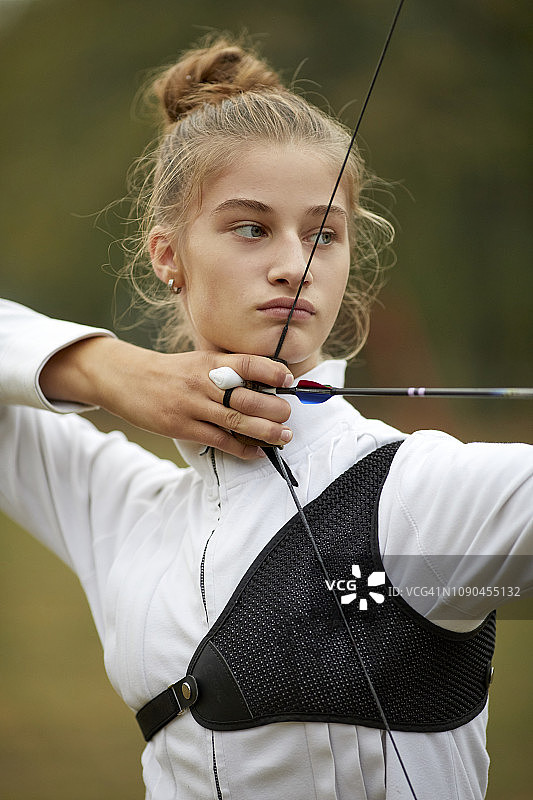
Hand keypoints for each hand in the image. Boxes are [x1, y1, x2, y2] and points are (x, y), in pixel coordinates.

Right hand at [39, 337, 293, 458]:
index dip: (271, 370)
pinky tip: (257, 453)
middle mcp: (203, 382)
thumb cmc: (169, 372)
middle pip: (246, 396)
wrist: (127, 379)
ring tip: (284, 437)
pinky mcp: (182, 427)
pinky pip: (219, 440)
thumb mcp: (198, 362)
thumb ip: (226, 370)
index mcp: (210, 361)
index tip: (288, 379)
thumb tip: (264, 383)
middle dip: (274, 408)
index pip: (247, 363)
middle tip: (288, 416)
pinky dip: (241, 448)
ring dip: (265, 431)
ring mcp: (192, 405)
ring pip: (236, 420)